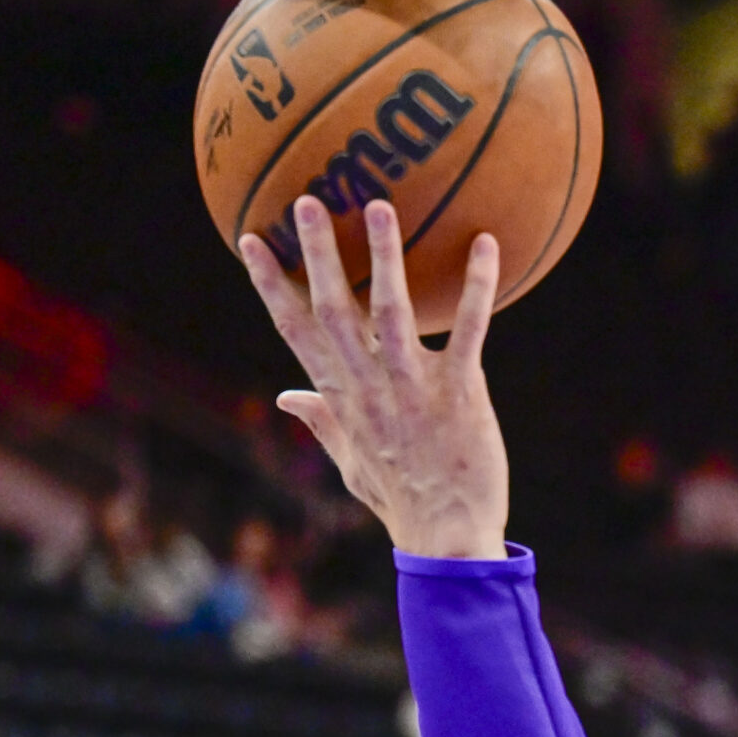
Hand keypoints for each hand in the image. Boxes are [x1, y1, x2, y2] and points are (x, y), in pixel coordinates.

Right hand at [238, 197, 510, 560]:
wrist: (448, 536)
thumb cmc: (401, 498)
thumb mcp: (350, 463)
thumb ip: (321, 422)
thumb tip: (288, 397)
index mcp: (341, 395)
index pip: (295, 329)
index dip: (271, 282)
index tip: (252, 238)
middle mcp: (370, 384)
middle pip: (333, 308)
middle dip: (316, 253)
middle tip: (306, 200)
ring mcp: (413, 386)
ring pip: (391, 309)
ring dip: (383, 256)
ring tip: (377, 205)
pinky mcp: (461, 391)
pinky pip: (469, 329)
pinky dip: (478, 287)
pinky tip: (484, 245)